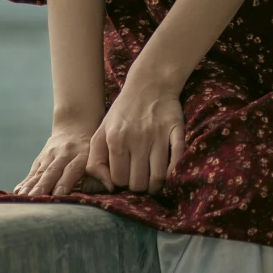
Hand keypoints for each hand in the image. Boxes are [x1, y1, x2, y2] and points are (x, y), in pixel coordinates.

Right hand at [15, 119, 107, 199]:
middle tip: (35, 198)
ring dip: (32, 185)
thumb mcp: (100, 153)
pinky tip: (18, 191)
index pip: (72, 170)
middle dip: (44, 186)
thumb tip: (111, 187)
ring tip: (23, 197)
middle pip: (52, 171)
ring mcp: (50, 154)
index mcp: (80, 154)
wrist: (76, 123)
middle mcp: (64, 153)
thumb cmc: (92, 146)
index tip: (58, 195)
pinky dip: (26, 181)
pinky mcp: (42, 157)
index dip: (65, 182)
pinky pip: (33, 170)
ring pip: (40, 171)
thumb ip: (103, 170)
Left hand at [87, 63, 184, 193]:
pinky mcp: (176, 130)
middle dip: (138, 185)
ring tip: (152, 178)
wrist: (149, 84)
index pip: (118, 180)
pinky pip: (177, 160)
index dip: (122, 182)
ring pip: (158, 177)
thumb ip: (95, 161)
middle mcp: (136, 137)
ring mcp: (158, 134)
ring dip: (155, 184)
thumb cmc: (123, 113)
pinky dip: (174, 172)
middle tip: (139, 176)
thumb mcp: (100, 132)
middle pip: (138, 183)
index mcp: (115, 139)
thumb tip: (108, 187)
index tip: (125, 174)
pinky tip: (168, 173)